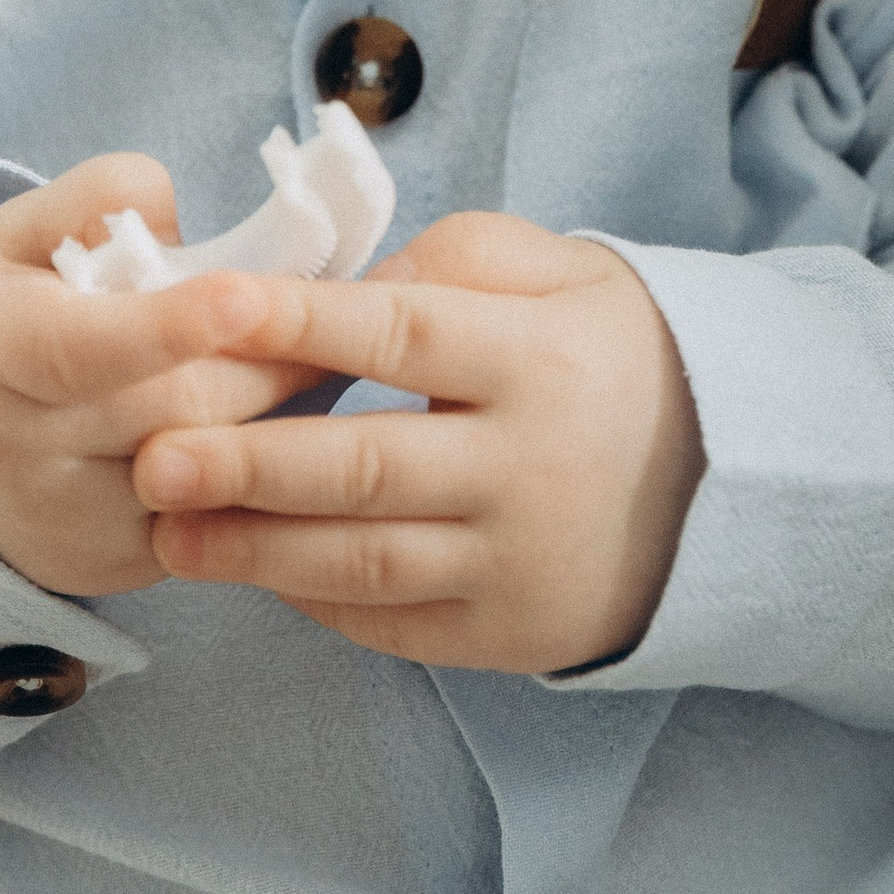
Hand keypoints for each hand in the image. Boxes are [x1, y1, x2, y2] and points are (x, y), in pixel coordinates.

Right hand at [0, 158, 319, 595]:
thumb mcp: (15, 235)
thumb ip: (94, 200)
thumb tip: (174, 216)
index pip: (75, 345)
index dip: (163, 325)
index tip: (242, 296)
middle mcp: (16, 450)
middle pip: (177, 404)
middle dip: (267, 356)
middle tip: (335, 314)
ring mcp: (67, 523)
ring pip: (213, 467)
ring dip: (280, 412)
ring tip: (312, 360)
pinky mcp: (119, 567)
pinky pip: (221, 517)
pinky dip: (263, 469)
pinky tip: (283, 428)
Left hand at [132, 211, 704, 671]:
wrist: (739, 491)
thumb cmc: (618, 362)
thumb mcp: (574, 276)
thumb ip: (464, 259)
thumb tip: (353, 285)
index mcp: (541, 362)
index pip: (403, 334)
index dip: (301, 322)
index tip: (210, 309)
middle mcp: (528, 468)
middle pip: (365, 467)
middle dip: (250, 463)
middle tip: (154, 455)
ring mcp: (517, 562)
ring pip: (363, 561)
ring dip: (253, 550)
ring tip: (169, 528)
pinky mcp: (509, 635)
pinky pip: (390, 622)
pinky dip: (314, 599)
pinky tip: (254, 568)